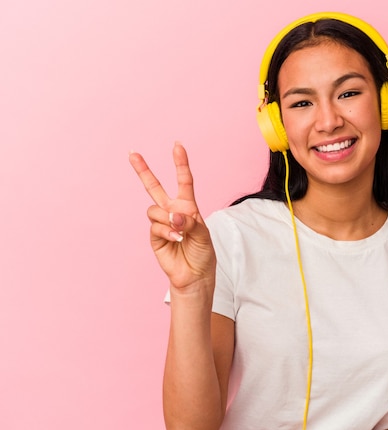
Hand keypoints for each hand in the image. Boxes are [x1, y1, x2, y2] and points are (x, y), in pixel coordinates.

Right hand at [129, 142, 215, 289]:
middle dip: (143, 170)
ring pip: (155, 210)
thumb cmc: (202, 253)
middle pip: (154, 187)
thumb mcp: (203, 234)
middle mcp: (173, 211)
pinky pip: (155, 226)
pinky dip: (167, 232)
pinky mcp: (154, 236)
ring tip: (180, 233)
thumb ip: (190, 222)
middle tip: (132, 153)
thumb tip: (173, 216)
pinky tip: (176, 240)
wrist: (194, 274)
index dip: (181, 163)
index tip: (177, 145)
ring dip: (168, 220)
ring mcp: (162, 223)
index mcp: (188, 206)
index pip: (184, 181)